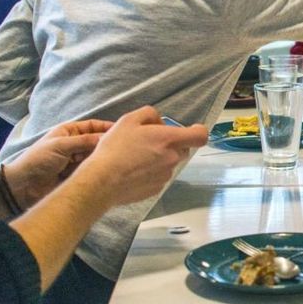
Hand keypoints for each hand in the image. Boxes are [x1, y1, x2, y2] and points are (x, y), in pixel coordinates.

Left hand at [7, 119, 113, 208]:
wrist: (23, 186)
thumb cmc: (38, 160)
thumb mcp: (60, 146)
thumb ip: (84, 141)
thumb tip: (106, 137)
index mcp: (68, 132)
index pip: (91, 126)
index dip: (106, 127)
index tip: (122, 131)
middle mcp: (74, 144)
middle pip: (95, 141)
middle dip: (106, 143)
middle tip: (122, 147)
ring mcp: (76, 160)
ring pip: (94, 155)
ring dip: (102, 157)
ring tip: (116, 159)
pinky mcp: (76, 174)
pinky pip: (90, 169)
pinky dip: (97, 169)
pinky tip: (107, 170)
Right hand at [69, 106, 207, 209]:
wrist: (102, 181)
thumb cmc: (115, 148)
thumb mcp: (128, 120)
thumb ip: (149, 114)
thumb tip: (159, 121)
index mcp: (169, 140)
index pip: (200, 136)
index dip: (198, 131)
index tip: (191, 130)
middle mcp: (172, 158)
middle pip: (182, 149)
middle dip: (171, 144)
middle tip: (149, 142)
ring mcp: (165, 176)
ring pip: (169, 163)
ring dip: (159, 159)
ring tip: (135, 158)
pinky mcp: (156, 189)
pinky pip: (159, 177)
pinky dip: (150, 173)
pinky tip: (133, 171)